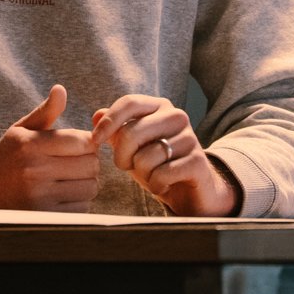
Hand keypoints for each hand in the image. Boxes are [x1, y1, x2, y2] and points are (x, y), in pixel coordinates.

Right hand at [0, 83, 98, 212]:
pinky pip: (82, 207)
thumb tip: (60, 90)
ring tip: (72, 177)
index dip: (87, 142)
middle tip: (78, 161)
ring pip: (90, 187)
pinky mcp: (46, 217)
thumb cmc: (10, 155)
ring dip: (87, 181)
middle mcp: (34, 171)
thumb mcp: (23, 130)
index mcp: (30, 145)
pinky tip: (65, 193)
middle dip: (89, 161)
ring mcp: (40, 197)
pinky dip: (80, 200)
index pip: (81, 142)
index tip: (80, 144)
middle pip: (90, 165)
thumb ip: (45, 111)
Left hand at [91, 94, 236, 216]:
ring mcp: (189, 138)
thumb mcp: (134, 146)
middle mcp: (177, 116)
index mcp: (160, 106)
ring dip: (142, 174)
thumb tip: (96, 116)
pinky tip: (162, 185)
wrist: (192, 190)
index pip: (129, 103)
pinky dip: (155, 185)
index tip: (95, 140)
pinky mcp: (197, 161)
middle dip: (121, 156)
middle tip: (125, 167)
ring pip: (145, 158)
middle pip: (131, 133)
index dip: (109, 121)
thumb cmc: (158, 164)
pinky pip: (161, 174)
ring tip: (151, 176)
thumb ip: (116, 129)